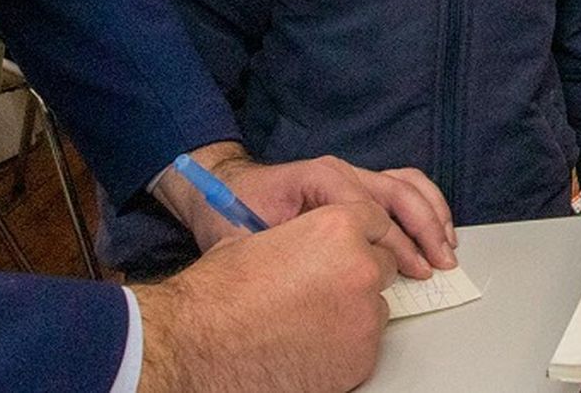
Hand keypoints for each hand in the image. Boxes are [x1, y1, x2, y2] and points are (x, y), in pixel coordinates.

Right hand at [134, 202, 395, 392]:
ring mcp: (364, 316)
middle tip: (325, 288)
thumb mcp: (263, 238)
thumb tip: (311, 243)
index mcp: (338, 226)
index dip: (362, 236)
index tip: (354, 249)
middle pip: (382, 264)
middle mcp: (361, 266)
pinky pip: (365, 345)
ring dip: (354, 310)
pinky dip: (346, 345)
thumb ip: (304, 236)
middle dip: (360, 273)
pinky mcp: (361, 359)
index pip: (377, 221)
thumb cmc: (220, 294)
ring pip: (376, 306)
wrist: (197, 349)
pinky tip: (309, 347)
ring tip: (310, 321)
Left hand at [155, 142, 456, 276]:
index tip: (414, 272)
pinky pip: (400, 183)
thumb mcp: (252, 234)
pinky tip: (435, 226)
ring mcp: (352, 173)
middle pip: (398, 191)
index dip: (396, 243)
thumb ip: (292, 247)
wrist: (223, 188)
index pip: (371, 210)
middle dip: (425, 226)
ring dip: (432, 212)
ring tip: (448, 244)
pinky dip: (423, 203)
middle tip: (442, 262)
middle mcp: (342, 170)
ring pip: (406, 182)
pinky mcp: (356, 182)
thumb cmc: (232, 212)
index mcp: (321, 177)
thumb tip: (334, 271)